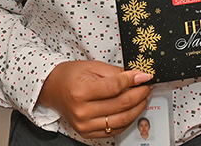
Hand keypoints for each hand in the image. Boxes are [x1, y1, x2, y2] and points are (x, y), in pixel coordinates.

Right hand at [38, 60, 152, 138]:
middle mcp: (82, 111)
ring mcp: (85, 125)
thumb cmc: (71, 76)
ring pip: (121, 120)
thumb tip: (137, 76)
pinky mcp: (88, 133)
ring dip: (138, 108)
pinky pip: (115, 130)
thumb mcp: (92, 67)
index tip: (145, 76)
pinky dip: (128, 120)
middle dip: (139, 94)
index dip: (133, 80)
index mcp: (81, 92)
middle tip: (147, 86)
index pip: (115, 87)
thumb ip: (115, 73)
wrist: (53, 89)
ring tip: (143, 97)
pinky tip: (133, 109)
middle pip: (121, 105)